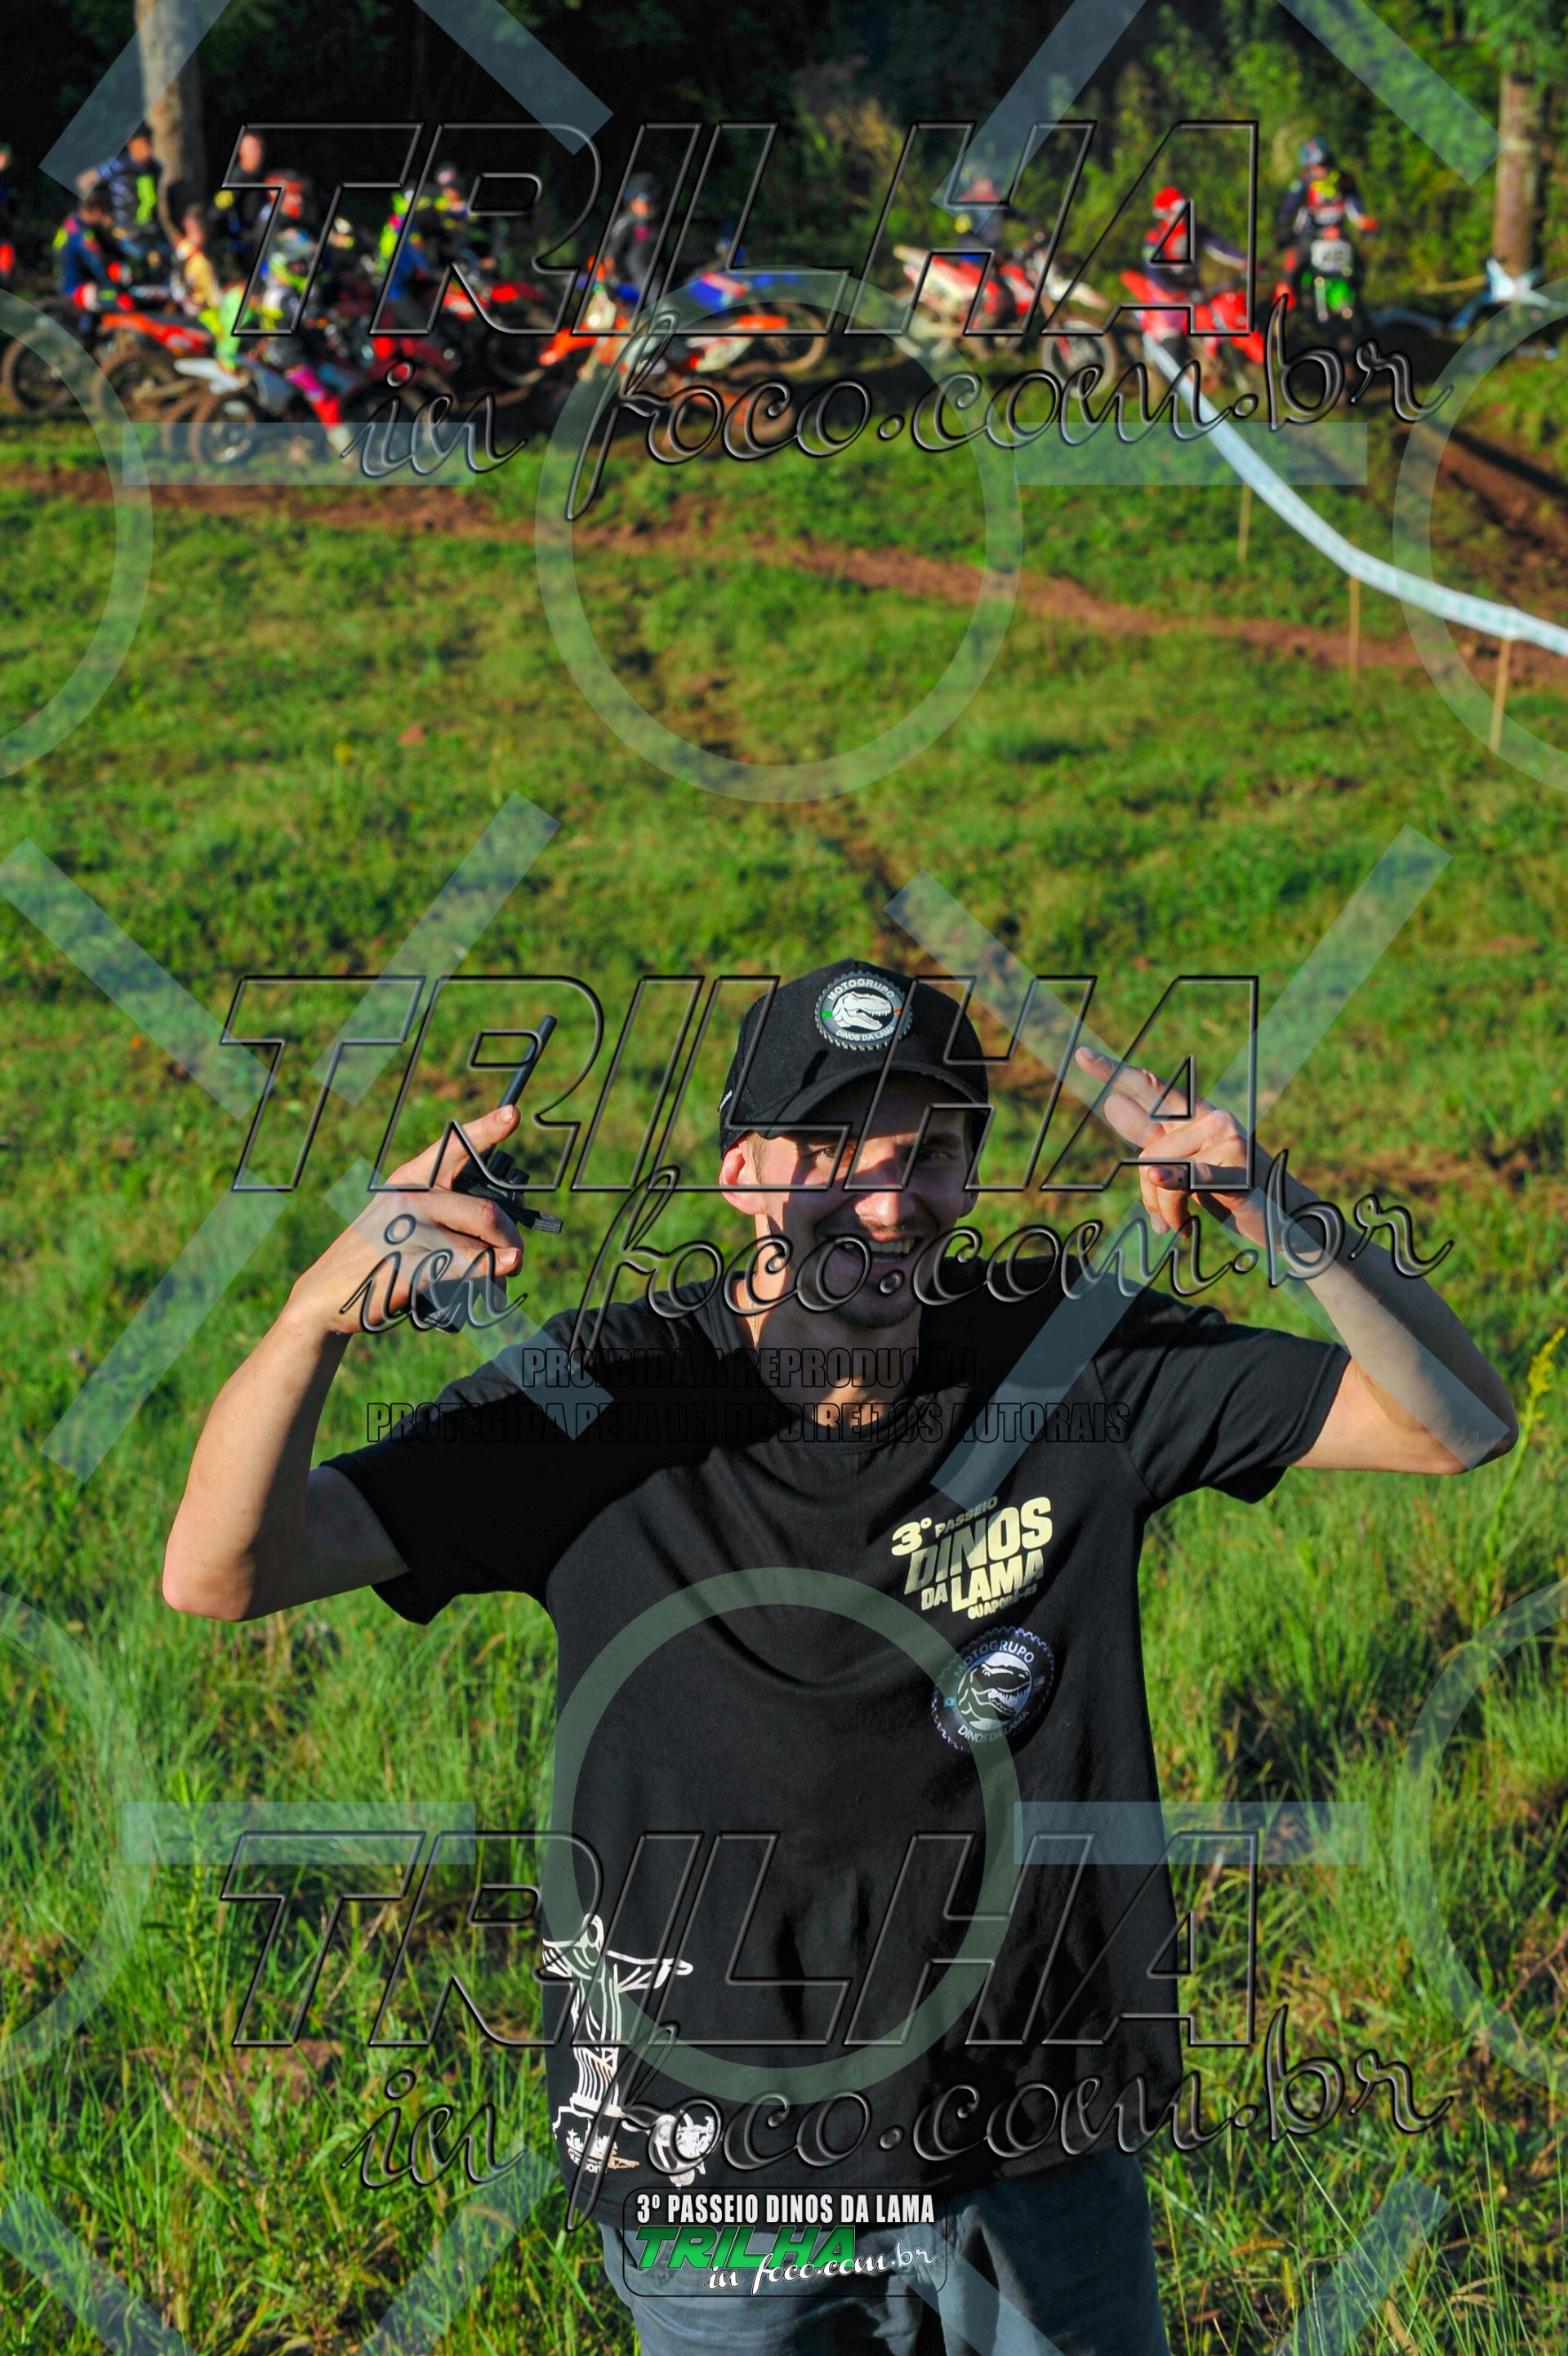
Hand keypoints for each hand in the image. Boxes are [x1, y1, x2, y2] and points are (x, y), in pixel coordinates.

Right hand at [283, 1099, 529, 1337]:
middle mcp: (409, 1198)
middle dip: (509, 1236)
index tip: (513, 1113)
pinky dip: (489, 1272)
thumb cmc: (376, 1257)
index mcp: (410, 1180)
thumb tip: (505, 1225)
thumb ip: (445, 1213)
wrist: (326, 1294)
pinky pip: (465, 1266)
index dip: (486, 1129)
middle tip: (516, 1253)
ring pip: (479, 1243)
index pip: (453, 1147)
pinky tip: (499, 1274)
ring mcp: (407, 1231)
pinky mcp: (409, 1265)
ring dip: (501, 1263)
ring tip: (502, 1276)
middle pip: (485, 1211)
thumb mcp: (400, 1220)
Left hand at [1075, 1048, 1266, 1236]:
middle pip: (1147, 1151)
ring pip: (1160, 1171)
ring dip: (1164, 1209)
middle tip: (1166, 1219)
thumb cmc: (1229, 1190)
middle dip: (1148, 1192)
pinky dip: (1171, 1182)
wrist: (1285, 1217)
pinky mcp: (1236, 1167)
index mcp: (1197, 1114)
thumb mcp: (1186, 1163)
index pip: (1152, 1089)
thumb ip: (1152, 1138)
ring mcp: (1227, 1139)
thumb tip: (1113, 1103)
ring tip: (1181, 1226)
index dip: (1115, 1072)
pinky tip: (1160, 1178)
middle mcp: (1212, 1117)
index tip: (1081, 1055)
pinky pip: (1189, 1176)